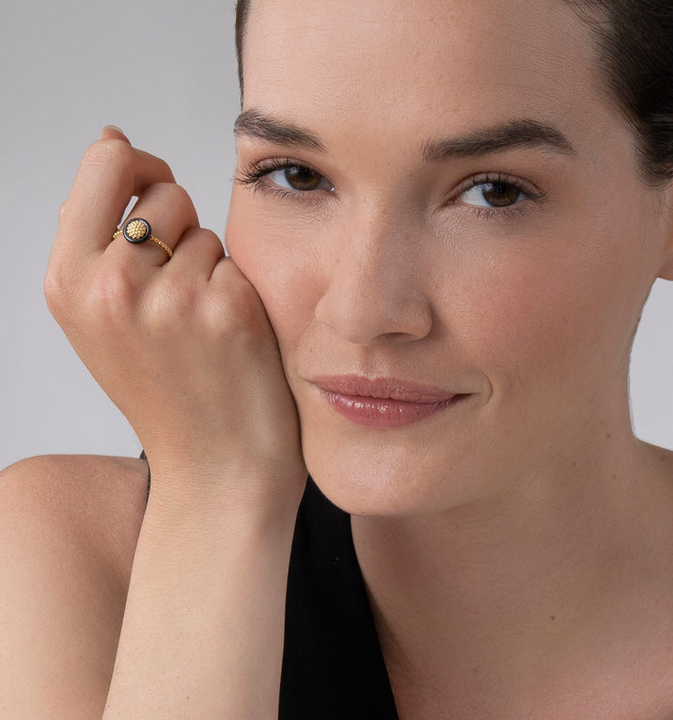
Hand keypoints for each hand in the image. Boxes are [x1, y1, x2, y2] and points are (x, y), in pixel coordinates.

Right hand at [45, 127, 305, 507]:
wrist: (215, 466)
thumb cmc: (164, 389)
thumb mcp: (100, 318)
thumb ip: (99, 234)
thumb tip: (113, 138)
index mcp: (68, 282)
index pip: (106, 161)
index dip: (138, 167)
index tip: (155, 193)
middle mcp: (111, 286)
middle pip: (164, 192)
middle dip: (180, 225)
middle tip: (182, 286)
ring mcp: (170, 299)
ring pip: (207, 230)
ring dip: (210, 266)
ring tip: (202, 324)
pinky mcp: (228, 309)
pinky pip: (241, 263)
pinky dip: (241, 290)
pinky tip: (232, 338)